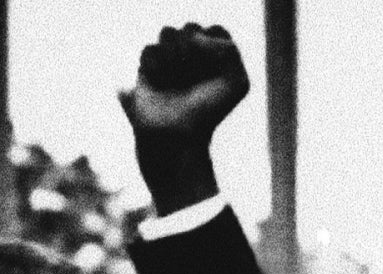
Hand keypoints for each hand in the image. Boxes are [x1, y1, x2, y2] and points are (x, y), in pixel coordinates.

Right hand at [119, 24, 249, 143]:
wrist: (176, 136)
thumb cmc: (208, 113)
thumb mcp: (236, 83)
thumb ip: (229, 50)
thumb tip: (192, 38)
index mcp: (216, 55)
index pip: (215, 31)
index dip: (215, 49)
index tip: (215, 73)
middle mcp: (192, 54)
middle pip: (191, 28)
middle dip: (192, 51)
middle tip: (192, 77)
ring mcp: (168, 58)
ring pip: (168, 32)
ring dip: (173, 55)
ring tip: (174, 78)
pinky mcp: (146, 68)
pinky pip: (149, 50)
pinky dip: (156, 66)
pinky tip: (160, 82)